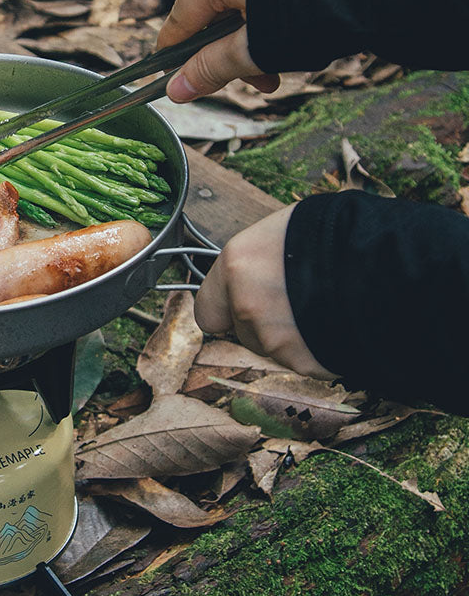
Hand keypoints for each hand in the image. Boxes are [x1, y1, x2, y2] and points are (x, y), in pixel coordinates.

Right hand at [158, 0, 286, 102]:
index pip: (181, 19)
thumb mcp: (255, 50)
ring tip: (276, 70)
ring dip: (253, 38)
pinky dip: (270, 14)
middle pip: (215, 11)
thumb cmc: (312, 14)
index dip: (176, 54)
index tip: (173, 76)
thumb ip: (211, 69)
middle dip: (230, 52)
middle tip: (253, 83)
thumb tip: (176, 91)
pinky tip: (291, 38)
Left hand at [195, 205, 335, 378]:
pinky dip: (316, 349)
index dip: (225, 309)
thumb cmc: (339, 235)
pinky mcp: (305, 364)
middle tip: (293, 302)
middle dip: (261, 323)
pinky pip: (303, 361)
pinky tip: (335, 325)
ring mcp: (275, 340)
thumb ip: (255, 262)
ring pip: (272, 349)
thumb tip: (248, 274)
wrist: (390, 264)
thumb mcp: (283, 232)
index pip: (206, 310)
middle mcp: (247, 307)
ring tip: (322, 308)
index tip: (239, 304)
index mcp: (236, 267)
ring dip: (290, 337)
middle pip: (241, 332)